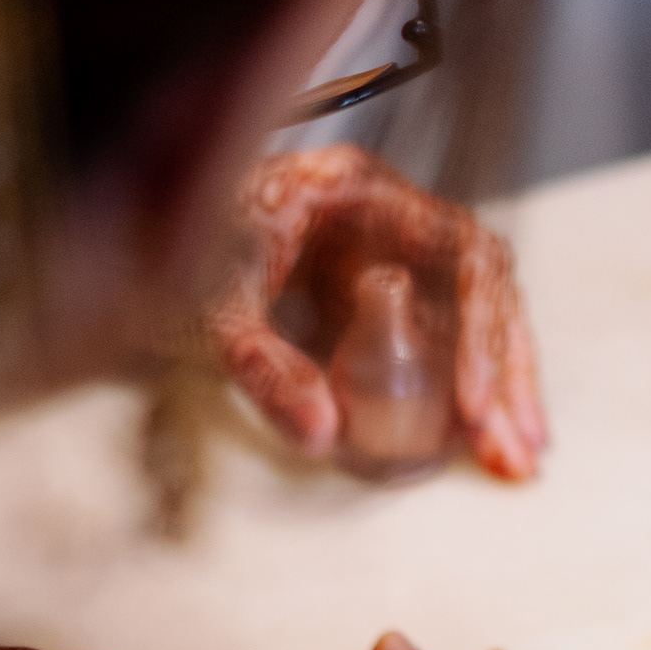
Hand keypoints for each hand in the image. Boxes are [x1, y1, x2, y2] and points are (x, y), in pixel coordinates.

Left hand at [205, 147, 545, 480]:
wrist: (133, 230)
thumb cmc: (171, 239)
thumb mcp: (209, 306)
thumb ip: (263, 365)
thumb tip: (323, 434)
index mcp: (361, 192)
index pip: (461, 252)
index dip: (480, 332)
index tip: (473, 404)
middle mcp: (390, 218)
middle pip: (485, 289)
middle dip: (508, 373)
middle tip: (515, 446)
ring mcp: (388, 255)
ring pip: (475, 316)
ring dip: (501, 387)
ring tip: (516, 457)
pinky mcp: (376, 298)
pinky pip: (439, 339)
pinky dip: (464, 387)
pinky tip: (482, 435)